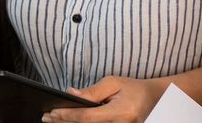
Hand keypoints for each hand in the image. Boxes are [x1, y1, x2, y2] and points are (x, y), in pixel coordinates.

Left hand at [43, 76, 166, 122]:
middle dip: (63, 122)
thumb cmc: (134, 89)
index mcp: (120, 113)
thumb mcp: (114, 83)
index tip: (51, 112)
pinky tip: (68, 122)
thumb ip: (92, 91)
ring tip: (53, 121)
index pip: (87, 117)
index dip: (67, 116)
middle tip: (46, 117)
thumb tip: (71, 94)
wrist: (155, 101)